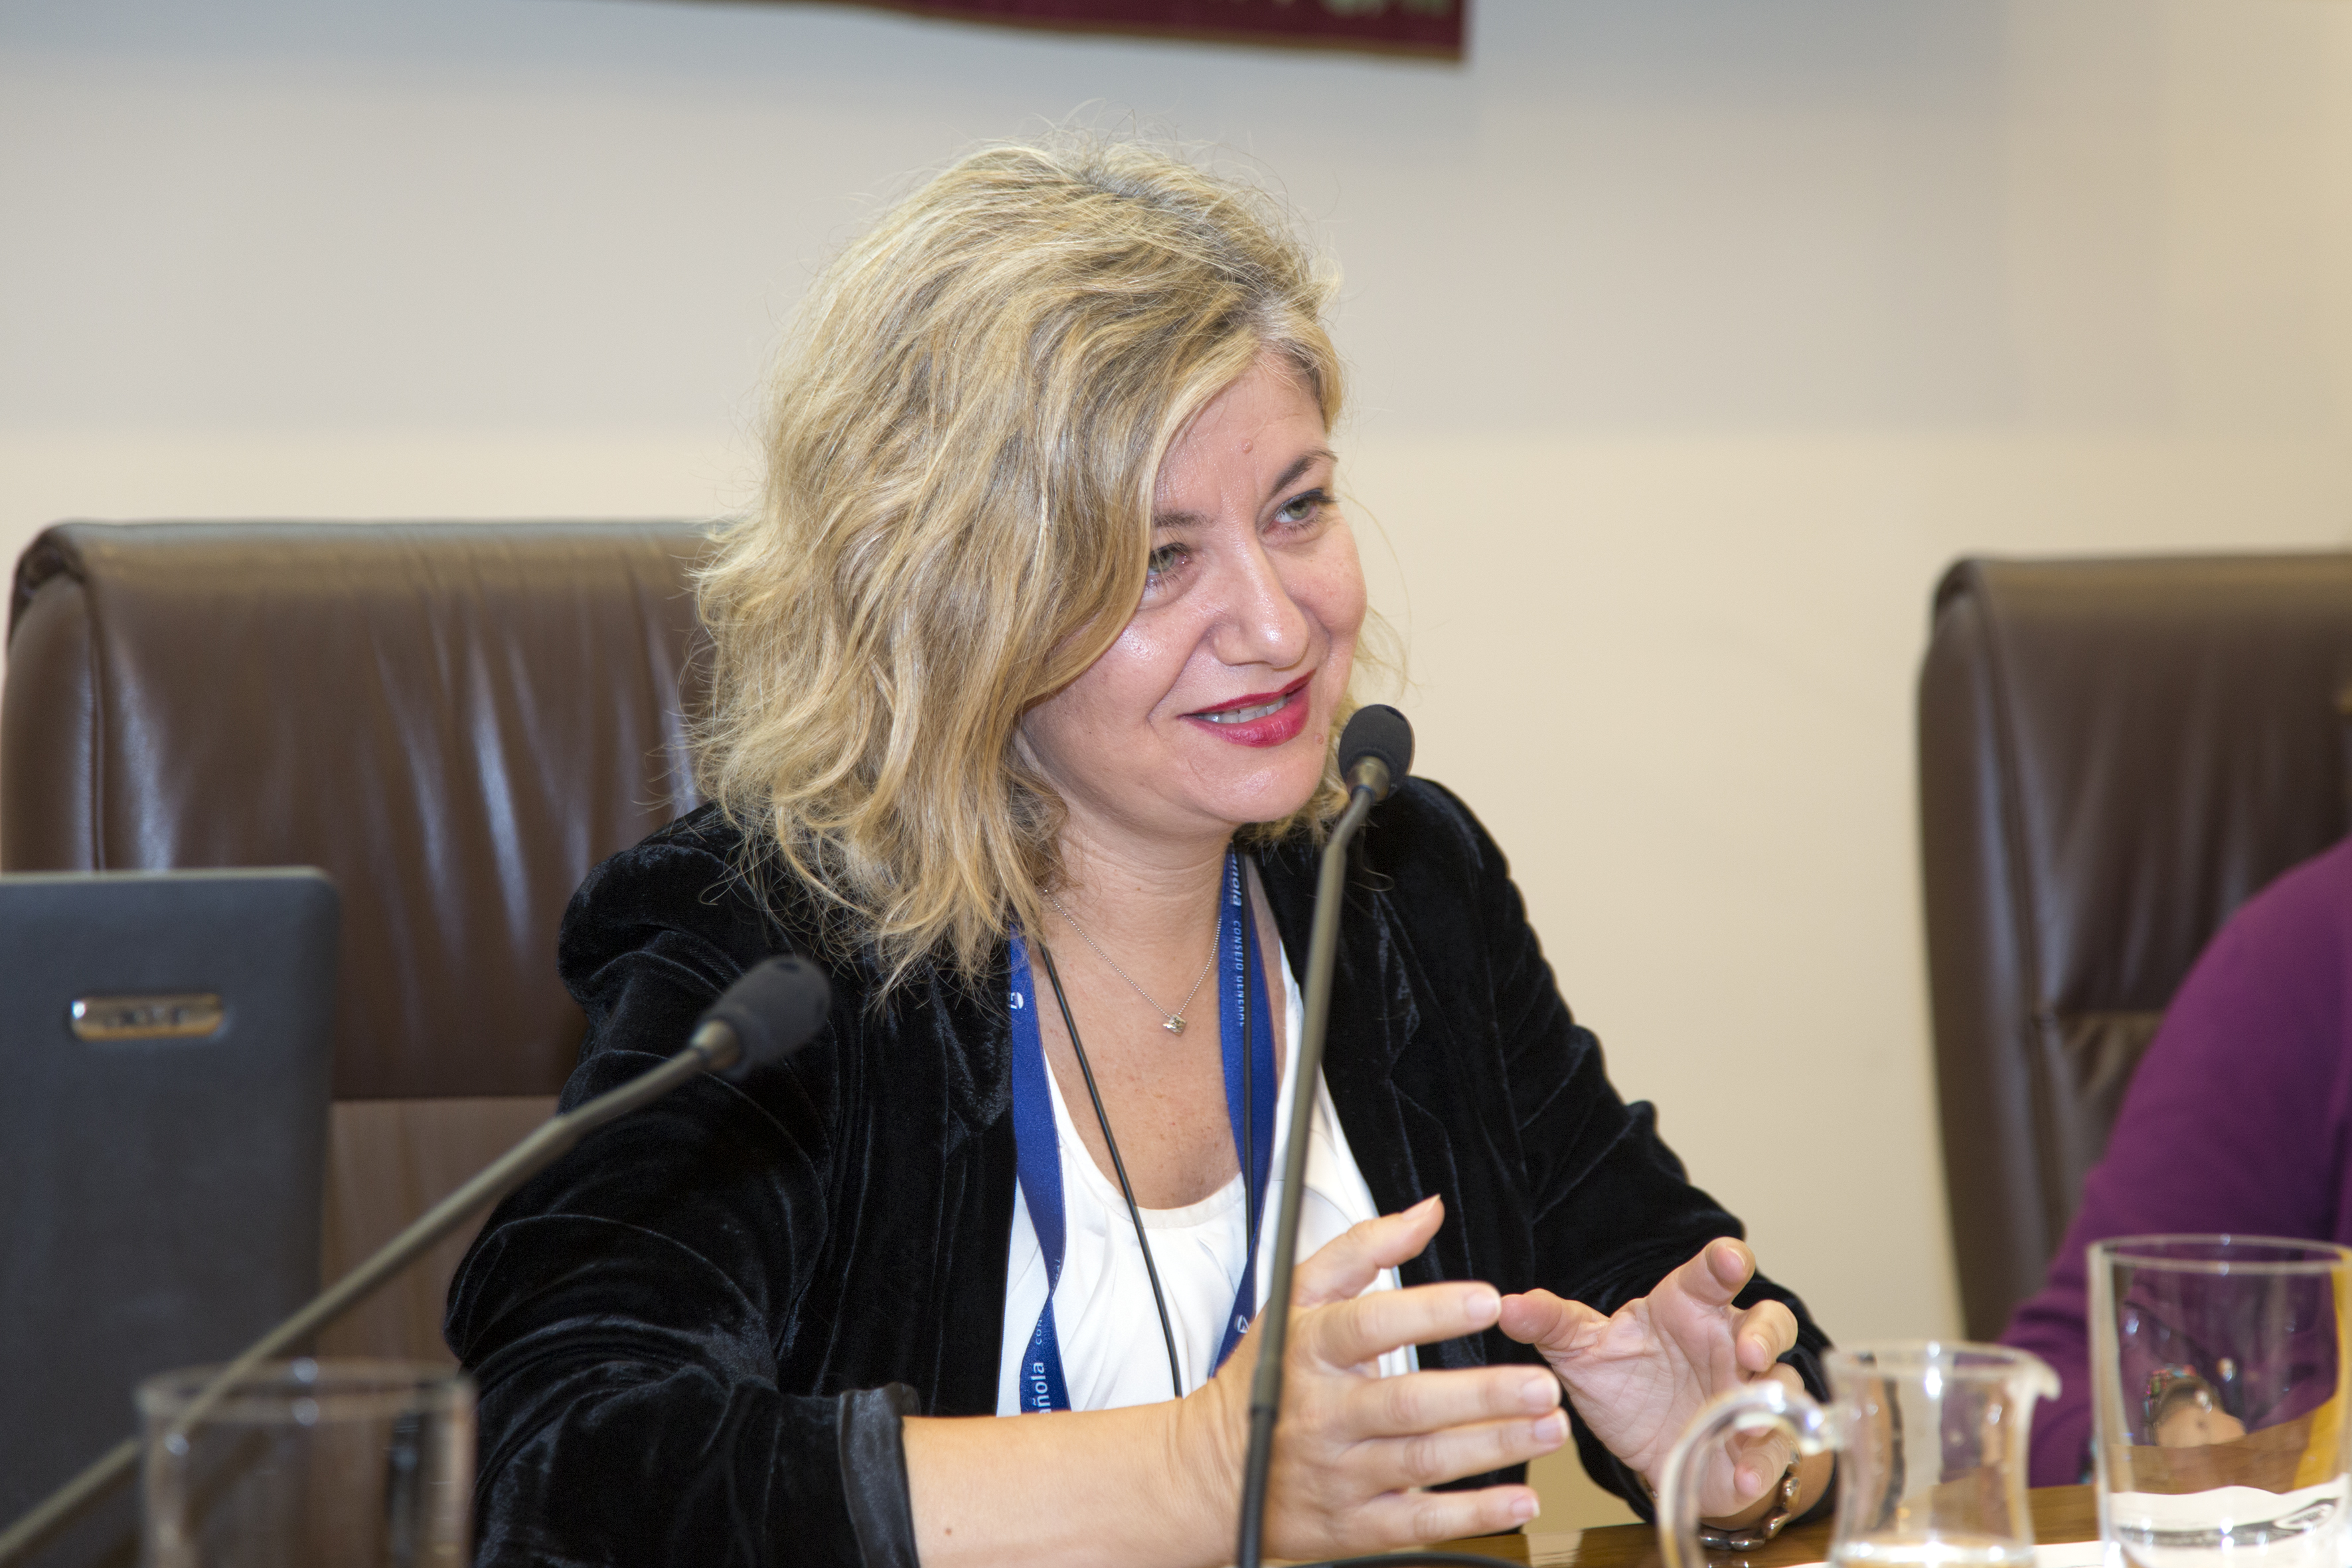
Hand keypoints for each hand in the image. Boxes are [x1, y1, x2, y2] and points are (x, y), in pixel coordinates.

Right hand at [1181, 1196, 1570, 1557]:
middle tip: (1540, 1382)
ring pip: (1424, 1461)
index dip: (1430, 1313)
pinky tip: (1518, 1500)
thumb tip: (1426, 1212)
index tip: (1486, 1302)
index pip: (1370, 1325)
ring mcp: (1339, 1473)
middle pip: (1408, 1403)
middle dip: (1482, 1395)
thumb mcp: (1296, 1299)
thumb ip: (1362, 1249)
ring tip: (1548, 1426)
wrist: (1211, 1474)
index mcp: (1310, 1350)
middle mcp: (1324, 1413)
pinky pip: (1420, 1522)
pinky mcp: (1354, 1525)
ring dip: (1494, 1446)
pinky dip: (1474, 1514)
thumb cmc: (1263, 1378)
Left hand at [1497, 1237, 1804, 1522]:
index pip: (1711, 1274)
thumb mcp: (1583, 1354)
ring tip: (1753, 1420)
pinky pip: (1773, 1449)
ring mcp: (1750, 1391)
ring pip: (1785, 1382)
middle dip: (1763, 1333)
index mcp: (1687, 1308)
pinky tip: (1741, 1477)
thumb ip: (1551, 1324)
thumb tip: (1507, 1305)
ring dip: (1774, 1399)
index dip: (1724, 1262)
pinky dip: (1761, 1464)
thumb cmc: (1626, 1383)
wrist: (1651, 1449)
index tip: (1728, 1260)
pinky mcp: (1758, 1442)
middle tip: (1746, 1351)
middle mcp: (1728, 1342)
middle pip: (1767, 1321)